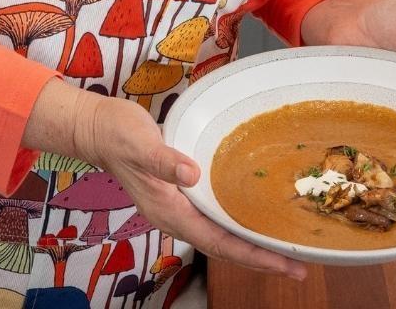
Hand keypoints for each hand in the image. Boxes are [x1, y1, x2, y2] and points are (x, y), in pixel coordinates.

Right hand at [73, 93, 307, 280]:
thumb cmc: (118, 135)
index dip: (252, 255)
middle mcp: (176, 216)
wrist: (97, 129)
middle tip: (298, 266)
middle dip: (261, 259)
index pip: (218, 243)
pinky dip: (238, 225)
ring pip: (221, 236)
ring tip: (285, 251)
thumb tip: (192, 175)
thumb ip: (165, 162)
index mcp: (169, 212)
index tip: (283, 263)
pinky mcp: (180, 194)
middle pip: (225, 248)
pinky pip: (215, 218)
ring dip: (252, 246)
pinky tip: (254, 221)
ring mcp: (178, 208)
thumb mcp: (140, 144)